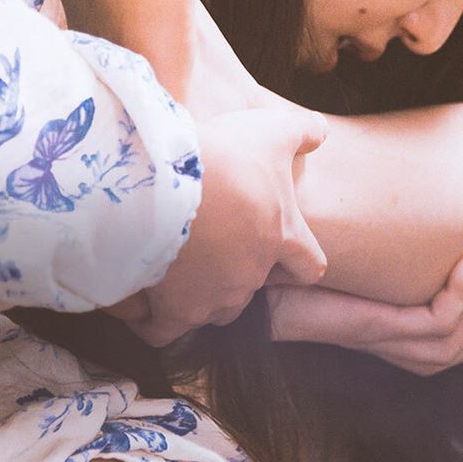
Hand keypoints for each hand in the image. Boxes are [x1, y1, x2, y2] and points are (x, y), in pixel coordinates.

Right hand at [110, 105, 329, 345]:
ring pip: (213, 309)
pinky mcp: (175, 310)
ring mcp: (214, 297)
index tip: (280, 254)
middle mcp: (252, 274)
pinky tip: (141, 297)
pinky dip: (152, 319)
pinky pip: (162, 330)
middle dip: (234, 272)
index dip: (298, 264)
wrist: (167, 185)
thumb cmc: (225, 157)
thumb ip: (302, 131)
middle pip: (251, 288)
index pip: (309, 267)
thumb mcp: (271, 131)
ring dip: (198, 293)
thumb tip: (322, 131)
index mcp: (281, 236)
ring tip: (173, 267)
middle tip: (209, 244)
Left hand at [266, 250, 462, 375]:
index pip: (443, 348)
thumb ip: (371, 258)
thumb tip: (385, 215)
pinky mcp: (380, 327)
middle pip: (456, 351)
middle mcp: (389, 347)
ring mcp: (386, 339)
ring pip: (454, 338)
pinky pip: (436, 318)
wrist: (263, 293)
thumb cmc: (296, 278)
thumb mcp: (347, 267)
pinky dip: (458, 292)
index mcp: (385, 339)